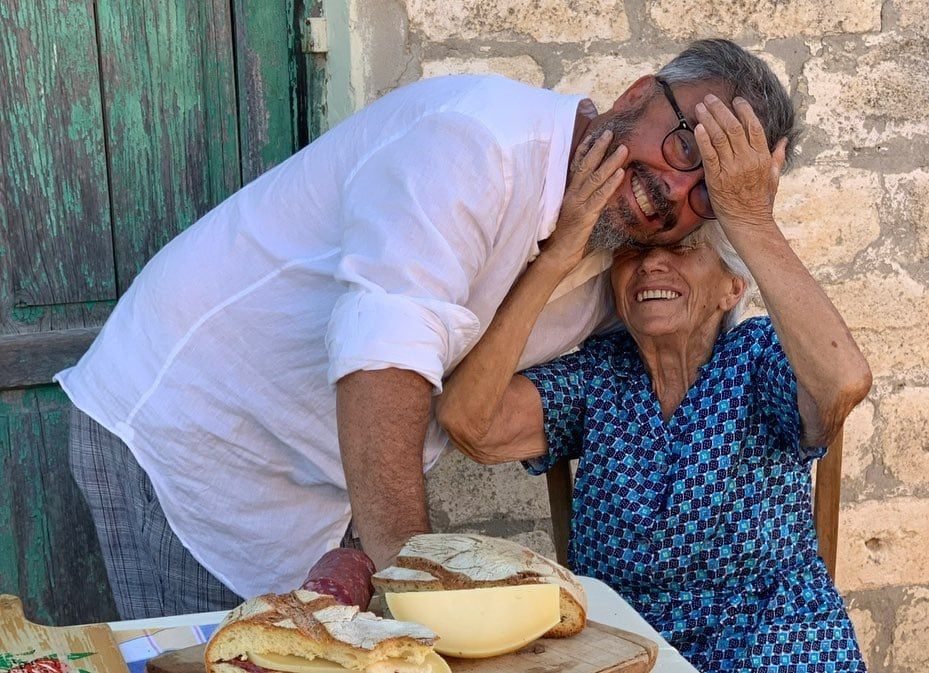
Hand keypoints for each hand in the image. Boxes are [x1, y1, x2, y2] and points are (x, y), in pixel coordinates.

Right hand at [545, 130, 626, 269]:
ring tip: (623, 149)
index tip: (594, 135)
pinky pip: (599, 197)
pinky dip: (610, 184)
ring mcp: (577, 204)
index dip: (585, 150)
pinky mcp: (585, 215)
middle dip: (598, 148)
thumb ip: (582, 200)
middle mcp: (571, 194)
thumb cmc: (566, 236)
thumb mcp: (573, 213)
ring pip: (595, 178)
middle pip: (585, 166)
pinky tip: (620, 174)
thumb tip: (597, 191)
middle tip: (610, 132)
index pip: (576, 166)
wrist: (557, 254)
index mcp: (567, 192)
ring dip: (610, 162)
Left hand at [694, 94, 787, 229]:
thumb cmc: (760, 202)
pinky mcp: (716, 178)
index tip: (736, 100)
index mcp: (762, 157)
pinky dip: (703, 139)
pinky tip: (698, 127)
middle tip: (710, 98)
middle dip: (721, 109)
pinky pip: (709, 155)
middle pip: (733, 127)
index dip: (744, 110)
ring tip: (700, 107)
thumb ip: (777, 157)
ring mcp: (731, 169)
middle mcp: (747, 160)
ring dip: (709, 119)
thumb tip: (785, 140)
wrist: (748, 223)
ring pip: (719, 137)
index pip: (754, 126)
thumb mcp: (774, 177)